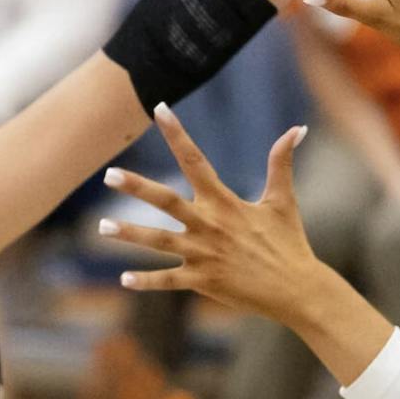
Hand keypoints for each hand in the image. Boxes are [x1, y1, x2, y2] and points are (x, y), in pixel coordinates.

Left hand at [100, 107, 321, 325]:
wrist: (297, 288)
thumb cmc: (289, 242)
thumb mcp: (283, 200)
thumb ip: (282, 163)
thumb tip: (298, 128)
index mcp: (226, 202)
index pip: (196, 161)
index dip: (177, 134)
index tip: (160, 110)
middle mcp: (210, 225)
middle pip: (167, 201)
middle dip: (137, 187)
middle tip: (109, 175)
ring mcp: (204, 254)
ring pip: (159, 241)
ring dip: (129, 234)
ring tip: (102, 227)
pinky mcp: (203, 281)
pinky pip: (169, 280)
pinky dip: (146, 281)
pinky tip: (124, 279)